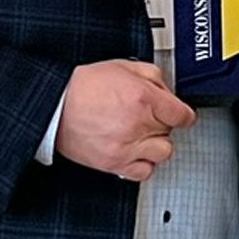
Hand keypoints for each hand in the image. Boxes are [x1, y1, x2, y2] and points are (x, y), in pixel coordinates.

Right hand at [55, 59, 194, 180]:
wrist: (55, 106)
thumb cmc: (83, 87)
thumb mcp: (123, 66)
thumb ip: (152, 76)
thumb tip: (167, 92)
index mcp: (142, 98)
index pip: (182, 115)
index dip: (183, 113)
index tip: (181, 115)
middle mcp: (138, 124)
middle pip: (171, 131)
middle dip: (162, 122)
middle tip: (148, 116)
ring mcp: (127, 147)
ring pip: (163, 152)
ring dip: (156, 143)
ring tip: (143, 135)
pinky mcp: (115, 164)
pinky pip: (144, 172)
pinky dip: (143, 163)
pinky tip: (135, 151)